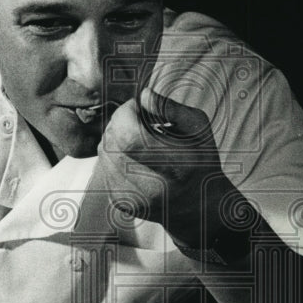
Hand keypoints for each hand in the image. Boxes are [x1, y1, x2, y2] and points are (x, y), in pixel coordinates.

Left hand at [97, 89, 232, 247]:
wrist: (197, 207)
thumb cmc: (199, 161)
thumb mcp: (199, 129)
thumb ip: (172, 109)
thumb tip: (142, 95)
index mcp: (176, 168)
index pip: (130, 138)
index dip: (126, 114)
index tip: (137, 106)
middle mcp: (151, 188)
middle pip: (113, 142)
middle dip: (120, 120)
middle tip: (139, 120)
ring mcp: (133, 198)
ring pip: (103, 151)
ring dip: (116, 135)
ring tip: (139, 138)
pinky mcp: (120, 201)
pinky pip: (103, 164)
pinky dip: (114, 152)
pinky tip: (133, 154)